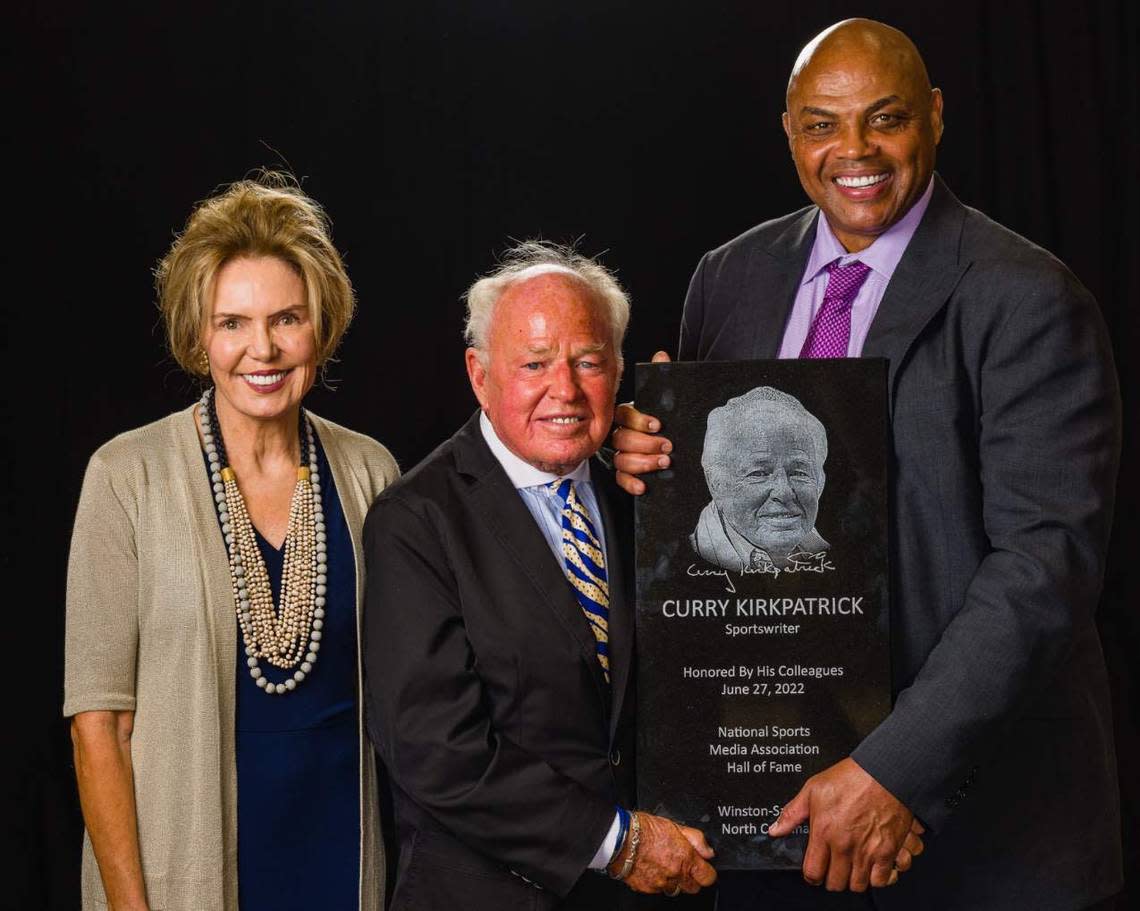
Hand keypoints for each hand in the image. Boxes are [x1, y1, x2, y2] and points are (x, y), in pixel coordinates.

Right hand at [609, 812, 716, 894]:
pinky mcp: (647, 889)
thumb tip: (708, 851)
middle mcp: (675, 875)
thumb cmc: (643, 829)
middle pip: (693, 887)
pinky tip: (651, 867)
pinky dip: (657, 881)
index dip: (706, 871)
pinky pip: (658, 889)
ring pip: (675, 889)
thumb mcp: (674, 825)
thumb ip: (695, 839)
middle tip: (682, 863)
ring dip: (673, 880)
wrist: (619, 838)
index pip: (708, 877)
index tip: (702, 866)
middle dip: (690, 877)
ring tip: (663, 864)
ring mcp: (661, 884)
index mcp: (685, 859)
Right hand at [612, 351, 672, 494]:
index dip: (638, 420)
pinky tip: (644, 486)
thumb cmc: (670, 421)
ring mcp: (622, 454)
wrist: (683, 447)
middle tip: (668, 446)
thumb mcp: (668, 400)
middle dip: (646, 444)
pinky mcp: (627, 474)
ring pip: (621, 459)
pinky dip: (631, 483)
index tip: (657, 424)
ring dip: (643, 463)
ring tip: (665, 463)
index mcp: (629, 415)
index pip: (623, 415)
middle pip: (622, 439)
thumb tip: (661, 355)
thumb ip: (663, 378)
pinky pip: (621, 479)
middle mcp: (622, 434)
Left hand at [768, 758, 921, 891]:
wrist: (883, 772)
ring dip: (852, 880)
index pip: (812, 872)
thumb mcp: (813, 789)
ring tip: (850, 868)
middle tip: (832, 868)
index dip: (811, 875)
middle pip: (834, 882)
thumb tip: (775, 829)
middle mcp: (844, 845)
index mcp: (824, 831)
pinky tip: (870, 868)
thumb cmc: (851, 778)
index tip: (814, 871)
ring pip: (857, 885)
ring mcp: (867, 850)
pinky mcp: (888, 851)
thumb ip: (792, 813)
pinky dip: (876, 878)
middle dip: (830, 878)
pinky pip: (881, 880)